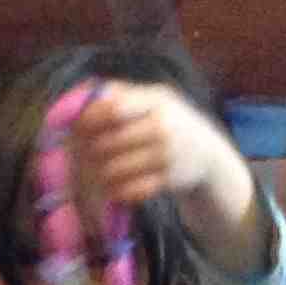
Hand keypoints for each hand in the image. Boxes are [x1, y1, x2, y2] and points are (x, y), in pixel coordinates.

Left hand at [70, 79, 264, 267]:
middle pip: (108, 143)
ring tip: (92, 174)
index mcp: (157, 101)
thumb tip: (82, 93)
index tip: (77, 128)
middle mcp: (163, 127)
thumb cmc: (170, 122)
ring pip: (115, 170)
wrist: (208, 155)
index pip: (114, 109)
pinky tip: (113, 187)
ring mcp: (167, 155)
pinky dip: (116, 191)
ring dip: (98, 174)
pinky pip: (130, 190)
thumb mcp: (155, 99)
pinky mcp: (169, 180)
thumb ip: (121, 93)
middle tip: (78, 156)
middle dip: (88, 152)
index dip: (90, 119)